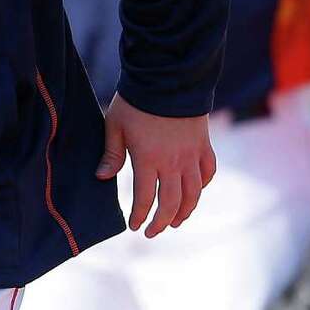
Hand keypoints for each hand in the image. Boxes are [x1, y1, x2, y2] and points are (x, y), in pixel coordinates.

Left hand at [97, 95, 216, 235]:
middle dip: (161, 222)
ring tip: (175, 221)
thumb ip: (111, 154)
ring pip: (193, 193)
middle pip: (171, 203)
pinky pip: (208, 172)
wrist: (169, 76)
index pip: (145, 199)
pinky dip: (202, 185)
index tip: (134, 226)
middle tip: (153, 233)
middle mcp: (173, 162)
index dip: (140, 216)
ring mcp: (191, 154)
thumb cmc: (136, 100)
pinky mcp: (204, 144)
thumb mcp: (115, 125)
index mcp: (148, 159)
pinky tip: (195, 192)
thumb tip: (102, 177)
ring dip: (185, 211)